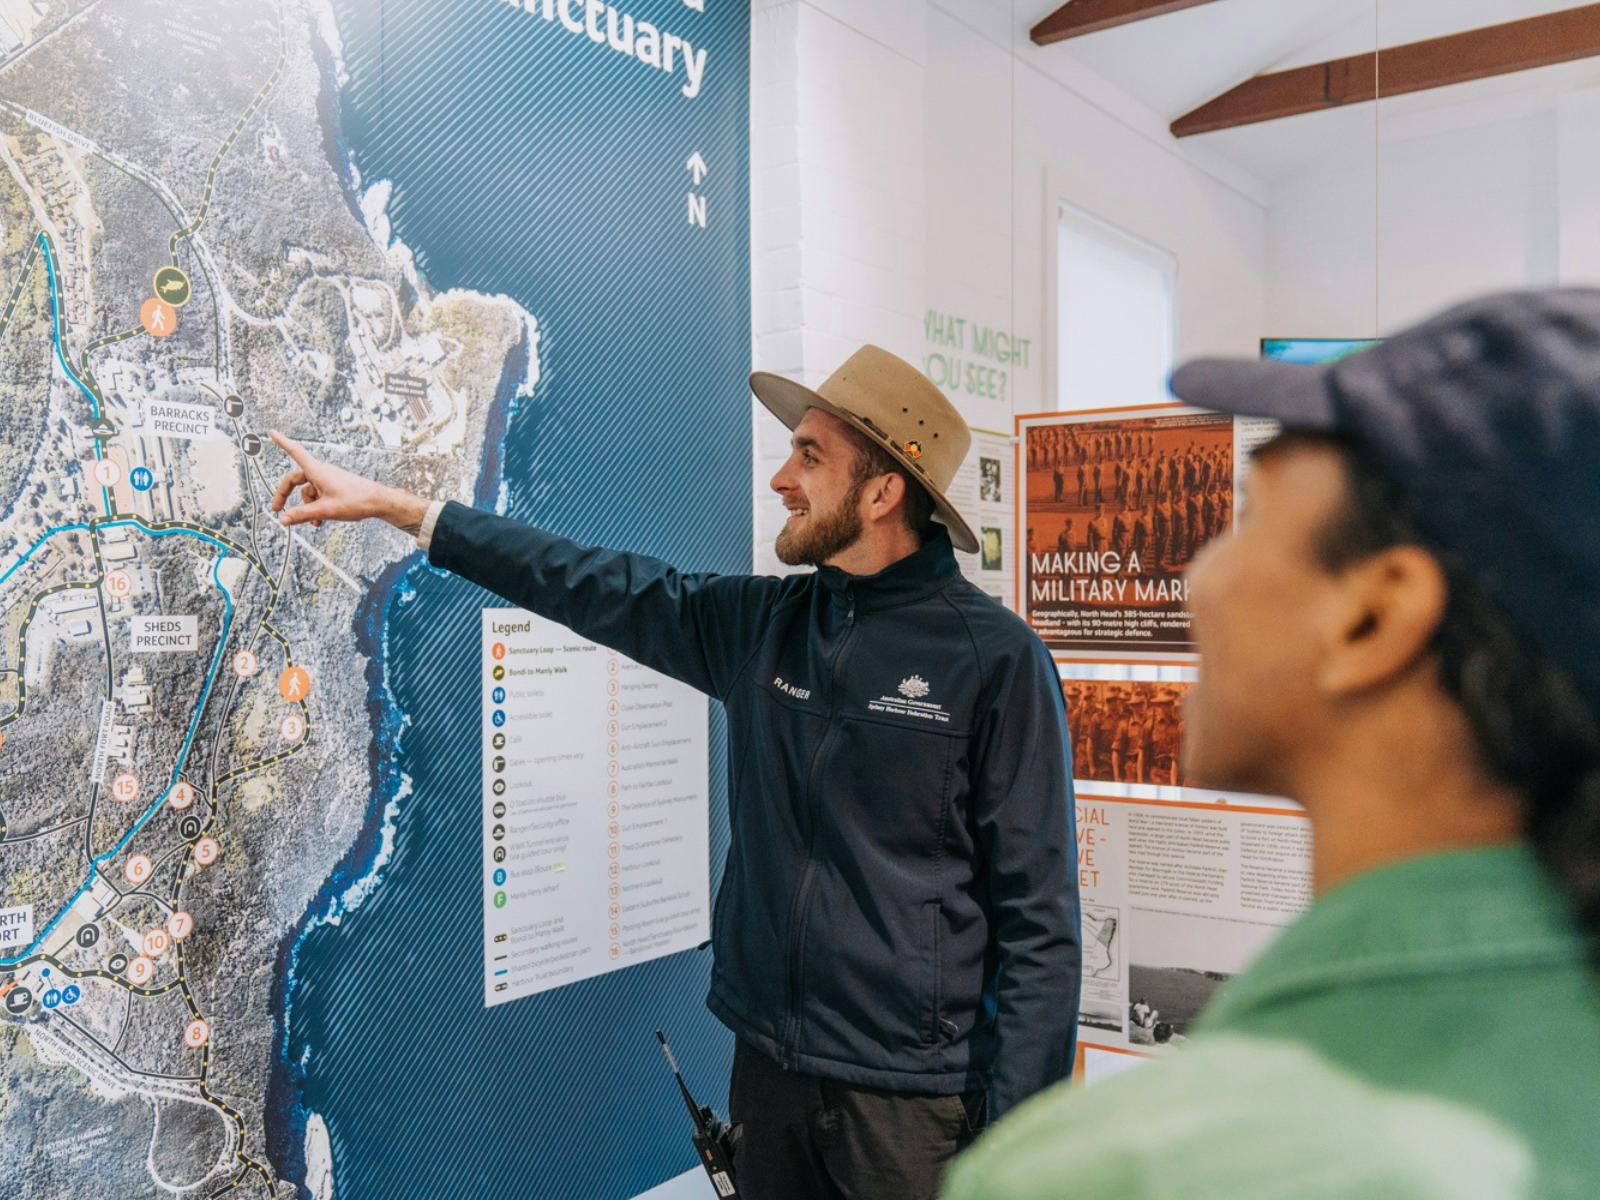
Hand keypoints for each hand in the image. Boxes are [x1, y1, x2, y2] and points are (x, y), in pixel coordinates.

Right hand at [268, 431, 429, 533]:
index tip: (271, 432)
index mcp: (317, 471)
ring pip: (308, 492)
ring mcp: (328, 479)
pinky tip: (320, 520)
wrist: (378, 502)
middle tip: (277, 509)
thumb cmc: (356, 501)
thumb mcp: (326, 510)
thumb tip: (284, 520)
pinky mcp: (335, 486)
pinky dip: (316, 506)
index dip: (282, 442)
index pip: (295, 452)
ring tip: (315, 522)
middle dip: (285, 495)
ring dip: (307, 507)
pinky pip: (319, 495)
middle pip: (295, 479)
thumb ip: (302, 515)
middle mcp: (321, 472)